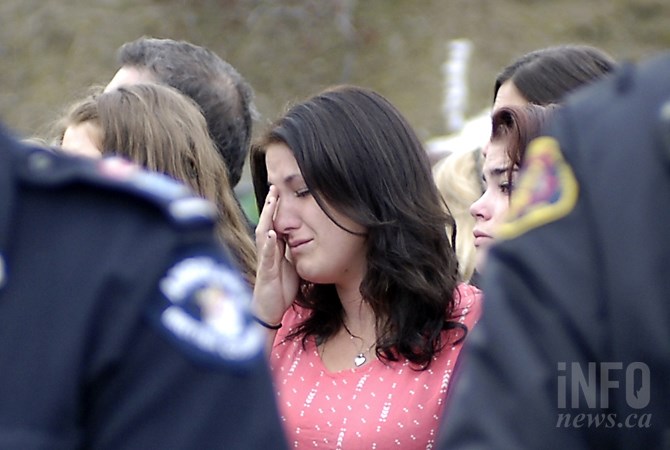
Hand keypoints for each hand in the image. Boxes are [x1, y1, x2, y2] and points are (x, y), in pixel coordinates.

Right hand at [252, 186, 298, 325]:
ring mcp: (264, 261)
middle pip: (266, 223)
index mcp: (273, 249)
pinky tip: (272, 233)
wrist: (270, 311)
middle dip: (269, 206)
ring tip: (271, 202)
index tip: (281, 190)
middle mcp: (266, 252)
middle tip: (274, 187)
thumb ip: (292, 250)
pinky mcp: (265, 274)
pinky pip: (266, 256)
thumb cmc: (280, 288)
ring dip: (267, 218)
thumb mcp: (290, 265)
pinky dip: (269, 244)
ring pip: (263, 235)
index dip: (276, 208)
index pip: (274, 224)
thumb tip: (302, 236)